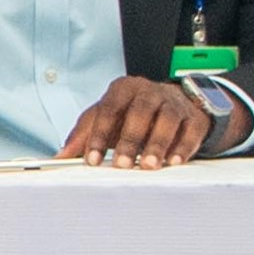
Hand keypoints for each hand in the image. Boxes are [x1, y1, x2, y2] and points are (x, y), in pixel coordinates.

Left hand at [60, 75, 218, 169]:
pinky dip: (183, 146)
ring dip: (157, 143)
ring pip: (167, 118)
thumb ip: (83, 136)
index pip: (108, 109)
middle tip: (121, 164)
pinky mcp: (194, 116)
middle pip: (139, 112)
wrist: (174, 103)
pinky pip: (191, 129)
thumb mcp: (105, 119)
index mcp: (122, 89)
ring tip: (148, 165)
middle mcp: (148, 91)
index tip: (92, 160)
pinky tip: (174, 161)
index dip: (98, 135)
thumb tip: (60, 157)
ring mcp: (173, 102)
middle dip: (129, 140)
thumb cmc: (132, 113)